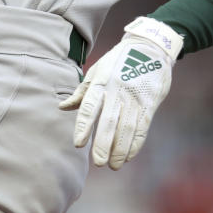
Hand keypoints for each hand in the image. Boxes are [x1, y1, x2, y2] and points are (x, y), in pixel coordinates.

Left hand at [59, 17, 182, 169]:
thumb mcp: (97, 70)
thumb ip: (82, 92)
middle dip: (103, 143)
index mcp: (102, 82)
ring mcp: (135, 97)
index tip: (78, 143)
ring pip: (127, 127)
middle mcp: (118, 90)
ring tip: (113, 165)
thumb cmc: (118, 61)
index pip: (90, 106)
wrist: (150, 48)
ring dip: (120, 148)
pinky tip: (128, 156)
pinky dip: (135, 143)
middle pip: (109, 120)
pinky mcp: (150, 103)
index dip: (84, 125)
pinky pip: (142, 126)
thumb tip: (62, 108)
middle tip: (97, 162)